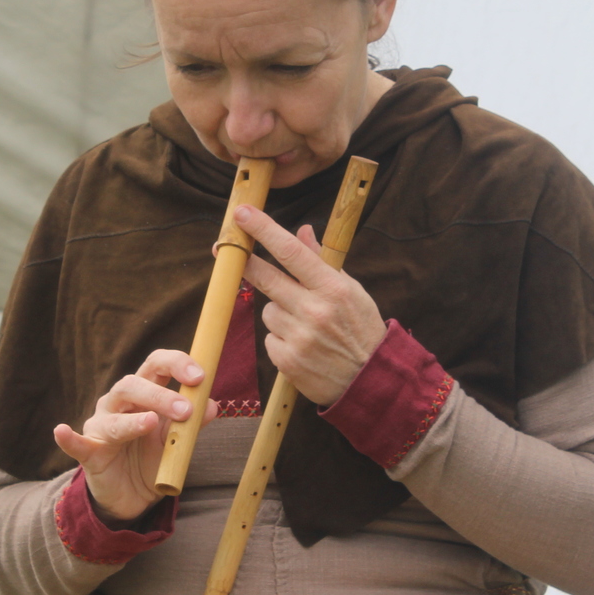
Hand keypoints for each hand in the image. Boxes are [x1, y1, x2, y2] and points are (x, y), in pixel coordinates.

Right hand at [53, 349, 202, 523]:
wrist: (131, 496)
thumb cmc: (151, 458)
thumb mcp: (175, 442)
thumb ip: (192, 424)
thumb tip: (213, 405)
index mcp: (143, 394)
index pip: (156, 366)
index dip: (176, 364)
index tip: (201, 376)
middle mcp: (118, 404)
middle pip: (132, 385)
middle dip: (160, 395)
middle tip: (185, 410)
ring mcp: (101, 427)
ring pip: (113, 415)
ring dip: (134, 420)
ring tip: (151, 423)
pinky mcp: (89, 454)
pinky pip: (76, 444)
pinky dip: (68, 438)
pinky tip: (61, 431)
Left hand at [233, 203, 386, 406]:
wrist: (369, 381)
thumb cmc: (361, 329)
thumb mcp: (351, 290)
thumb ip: (323, 261)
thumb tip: (302, 231)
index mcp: (333, 288)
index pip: (291, 252)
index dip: (264, 230)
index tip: (243, 213)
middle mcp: (314, 311)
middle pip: (265, 277)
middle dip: (244, 261)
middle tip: (224, 247)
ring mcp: (299, 337)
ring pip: (268, 310)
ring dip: (279, 312)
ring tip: (305, 326)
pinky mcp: (287, 360)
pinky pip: (269, 338)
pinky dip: (281, 339)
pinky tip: (303, 346)